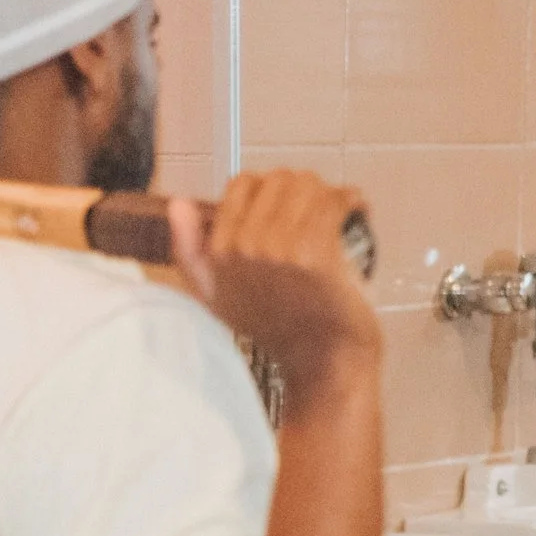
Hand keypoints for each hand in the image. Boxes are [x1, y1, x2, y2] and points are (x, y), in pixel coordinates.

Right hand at [170, 171, 381, 408]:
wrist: (322, 356)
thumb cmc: (275, 325)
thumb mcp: (214, 296)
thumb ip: (189, 251)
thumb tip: (178, 204)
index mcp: (219, 251)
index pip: (242, 184)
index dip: (270, 189)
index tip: (289, 204)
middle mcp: (245, 246)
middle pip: (278, 179)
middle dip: (303, 187)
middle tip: (319, 205)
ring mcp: (281, 248)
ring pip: (308, 185)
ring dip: (328, 191)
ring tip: (338, 208)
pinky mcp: (318, 253)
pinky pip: (334, 202)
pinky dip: (351, 199)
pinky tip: (357, 209)